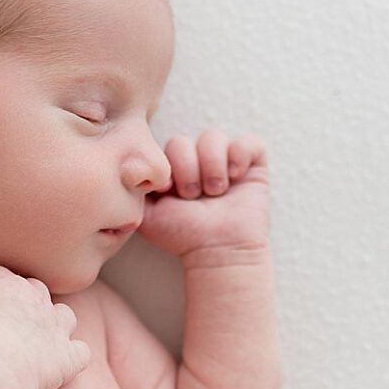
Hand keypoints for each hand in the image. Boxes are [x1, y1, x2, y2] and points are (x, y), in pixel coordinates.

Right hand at [0, 265, 89, 388]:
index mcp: (9, 284)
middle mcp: (39, 301)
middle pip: (35, 290)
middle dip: (23, 299)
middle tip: (6, 318)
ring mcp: (57, 328)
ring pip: (64, 315)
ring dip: (55, 322)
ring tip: (40, 337)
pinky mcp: (68, 357)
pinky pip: (80, 352)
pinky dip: (73, 355)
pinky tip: (62, 362)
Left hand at [138, 130, 270, 258]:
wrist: (217, 251)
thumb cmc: (182, 236)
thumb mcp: (147, 214)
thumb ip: (136, 189)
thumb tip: (138, 165)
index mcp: (173, 170)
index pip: (161, 148)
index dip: (167, 167)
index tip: (168, 192)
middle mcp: (197, 162)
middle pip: (183, 141)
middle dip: (187, 170)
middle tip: (193, 197)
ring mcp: (225, 161)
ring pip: (213, 137)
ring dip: (211, 166)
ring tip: (215, 192)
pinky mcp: (252, 164)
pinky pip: (249, 141)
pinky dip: (240, 155)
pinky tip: (235, 177)